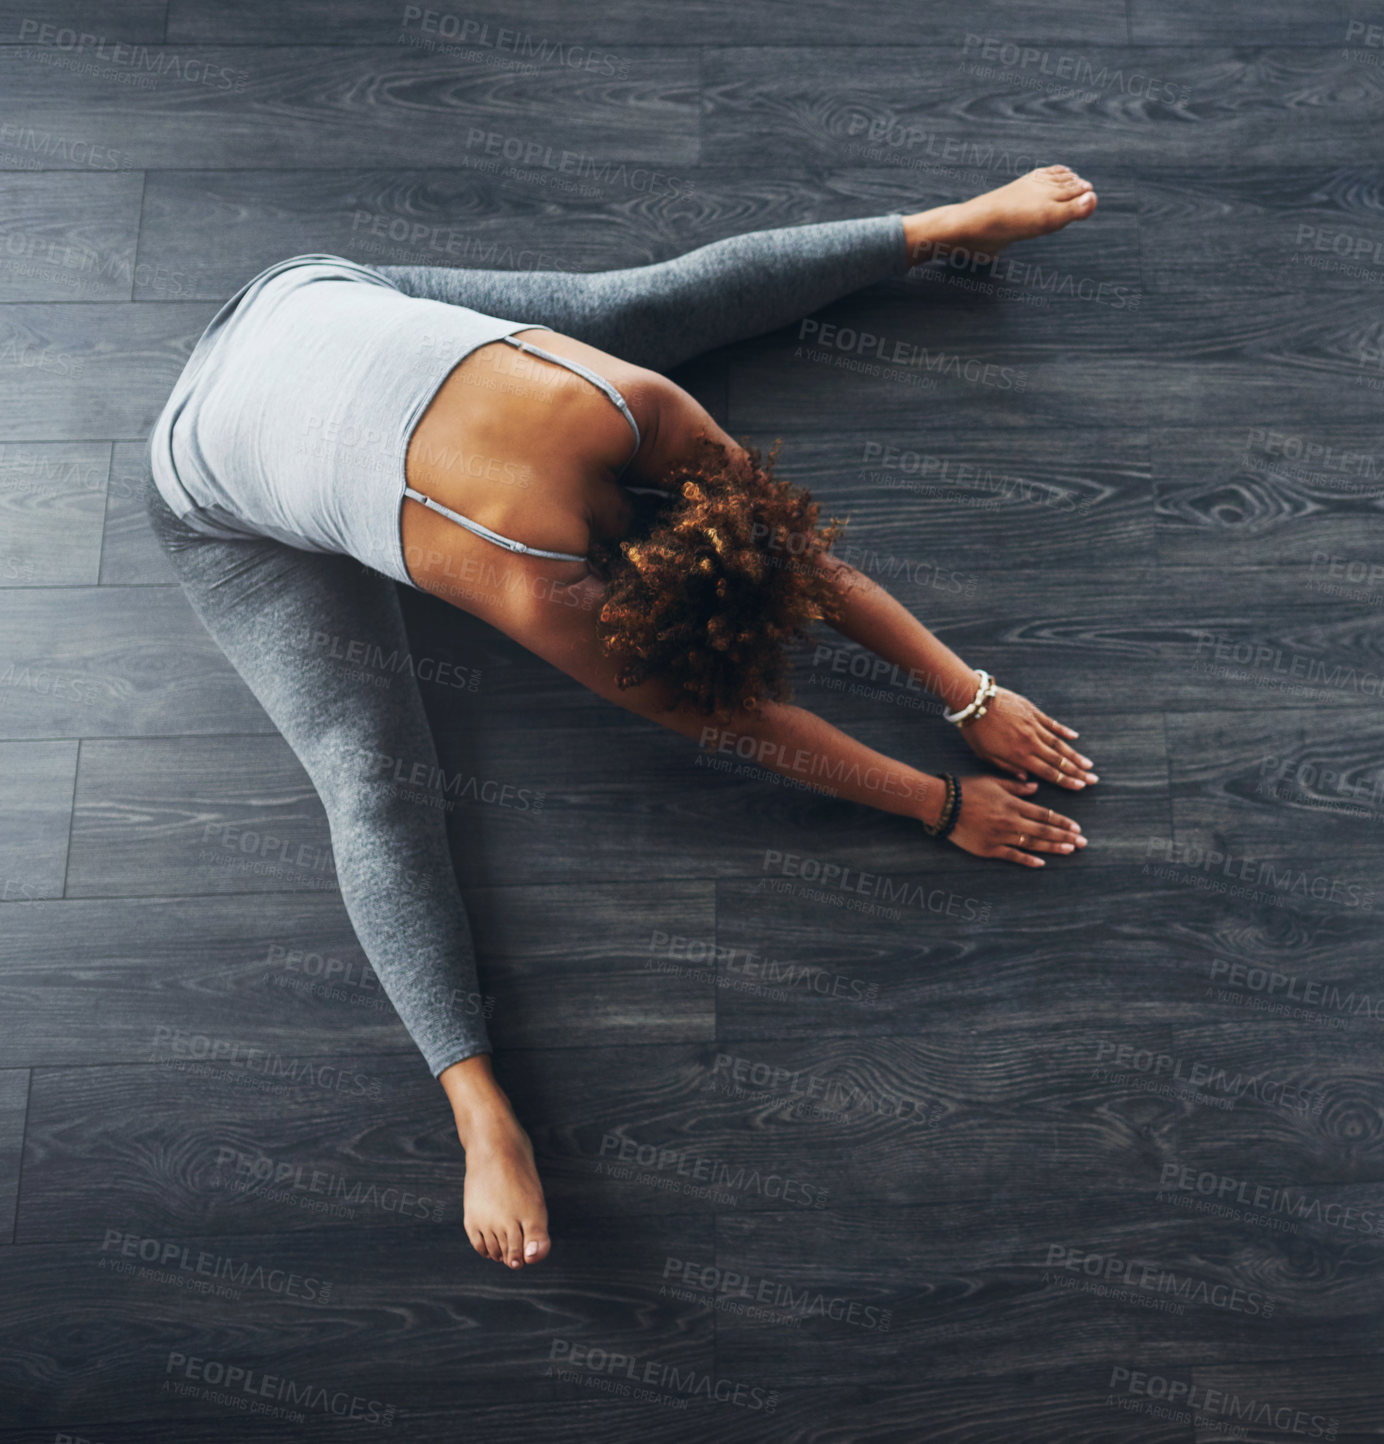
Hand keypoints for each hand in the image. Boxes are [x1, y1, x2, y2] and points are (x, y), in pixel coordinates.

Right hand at [945, 775, 1085, 866]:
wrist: (942, 805)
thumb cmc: (967, 790)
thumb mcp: (993, 781)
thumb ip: (1016, 786)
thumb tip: (1036, 788)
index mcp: (1013, 804)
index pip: (1044, 814)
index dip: (1062, 821)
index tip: (1076, 827)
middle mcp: (1010, 821)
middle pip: (1044, 831)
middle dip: (1065, 837)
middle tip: (1083, 843)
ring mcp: (1000, 836)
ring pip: (1032, 844)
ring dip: (1053, 848)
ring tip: (1069, 850)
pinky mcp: (989, 849)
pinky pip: (1012, 856)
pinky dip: (1028, 860)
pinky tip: (1041, 863)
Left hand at [959, 687, 1096, 789]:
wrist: (974, 701)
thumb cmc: (975, 731)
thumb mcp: (985, 755)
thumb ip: (1007, 768)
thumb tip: (1026, 779)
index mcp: (1019, 755)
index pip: (1048, 772)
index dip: (1066, 781)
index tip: (1080, 786)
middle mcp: (1030, 742)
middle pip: (1058, 760)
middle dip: (1077, 771)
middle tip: (1093, 779)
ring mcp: (1033, 725)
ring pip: (1059, 743)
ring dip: (1075, 754)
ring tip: (1088, 764)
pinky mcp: (1032, 711)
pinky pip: (1052, 724)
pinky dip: (1064, 731)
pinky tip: (1075, 737)